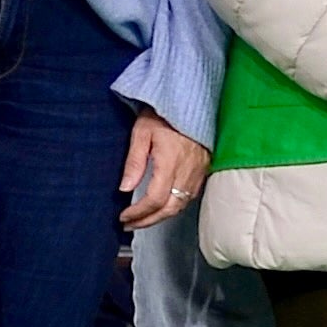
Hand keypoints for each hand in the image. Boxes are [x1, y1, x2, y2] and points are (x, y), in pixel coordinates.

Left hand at [116, 112, 209, 229]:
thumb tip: (124, 189)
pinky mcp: (203, 171)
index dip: (138, 213)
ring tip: (142, 219)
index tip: (123, 216)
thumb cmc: (165, 113)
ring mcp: (197, 174)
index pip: (154, 199)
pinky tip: (161, 206)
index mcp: (170, 163)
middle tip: (129, 224)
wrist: (192, 101)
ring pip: (180, 206)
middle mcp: (187, 172)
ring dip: (160, 217)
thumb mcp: (142, 132)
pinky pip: (189, 198)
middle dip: (148, 221)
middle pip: (169, 209)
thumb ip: (134, 161)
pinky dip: (173, 207)